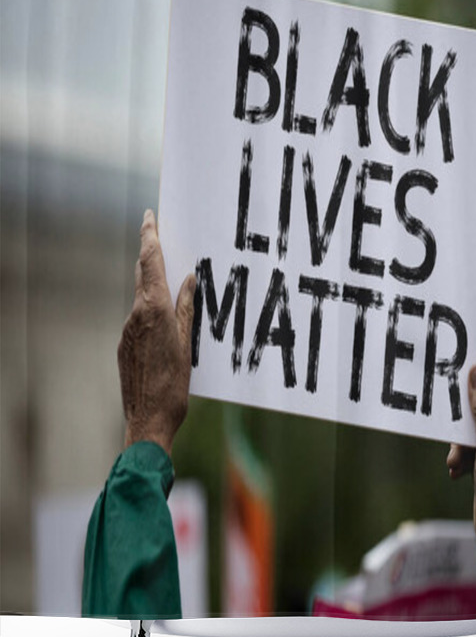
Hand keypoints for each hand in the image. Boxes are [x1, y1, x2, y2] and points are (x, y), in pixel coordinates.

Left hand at [118, 209, 195, 455]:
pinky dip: (152, 308)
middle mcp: (136, 315)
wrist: (148, 419)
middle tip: (161, 236)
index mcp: (153, 310)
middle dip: (151, 254)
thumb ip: (187, 308)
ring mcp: (127, 331)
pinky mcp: (126, 345)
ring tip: (173, 277)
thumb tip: (190, 279)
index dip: (149, 237)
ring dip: (154, 283)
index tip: (150, 217)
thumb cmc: (174, 385)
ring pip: (141, 297)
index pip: (150, 263)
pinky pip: (140, 317)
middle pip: (142, 275)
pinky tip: (166, 317)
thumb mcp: (188, 343)